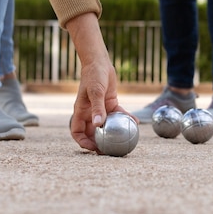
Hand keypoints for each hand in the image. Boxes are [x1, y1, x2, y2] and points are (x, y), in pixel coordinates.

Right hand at [66, 13, 128, 150]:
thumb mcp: (95, 91)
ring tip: (124, 141)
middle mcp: (90, 113)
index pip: (77, 132)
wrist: (100, 63)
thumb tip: (97, 125)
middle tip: (110, 150)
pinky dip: (125, 118)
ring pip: (107, 126)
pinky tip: (135, 122)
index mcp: (81, 112)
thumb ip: (97, 108)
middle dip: (100, 143)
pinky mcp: (110, 104)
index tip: (92, 149)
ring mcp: (100, 109)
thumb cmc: (94, 76)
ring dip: (114, 133)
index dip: (82, 142)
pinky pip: (118, 115)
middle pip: (93, 133)